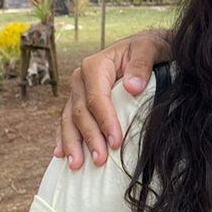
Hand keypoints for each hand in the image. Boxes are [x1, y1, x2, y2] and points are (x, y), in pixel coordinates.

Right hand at [55, 31, 169, 168]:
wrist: (144, 46)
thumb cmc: (148, 48)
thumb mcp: (150, 49)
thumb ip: (142, 65)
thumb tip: (132, 87)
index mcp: (95, 66)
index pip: (97, 99)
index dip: (105, 121)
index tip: (115, 141)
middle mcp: (81, 79)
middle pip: (81, 113)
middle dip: (89, 138)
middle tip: (99, 160)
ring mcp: (77, 91)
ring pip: (69, 120)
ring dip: (72, 143)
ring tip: (76, 165)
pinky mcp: (79, 100)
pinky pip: (67, 121)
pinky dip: (64, 137)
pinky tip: (61, 154)